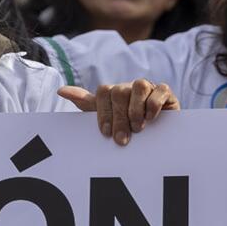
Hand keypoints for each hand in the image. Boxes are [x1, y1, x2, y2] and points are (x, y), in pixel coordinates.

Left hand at [58, 78, 177, 145]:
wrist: (157, 134)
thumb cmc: (128, 126)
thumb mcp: (106, 116)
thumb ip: (86, 103)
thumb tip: (61, 90)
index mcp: (114, 92)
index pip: (103, 92)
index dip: (103, 112)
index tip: (106, 133)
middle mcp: (129, 87)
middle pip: (120, 91)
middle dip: (119, 117)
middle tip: (122, 139)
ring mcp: (148, 87)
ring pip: (139, 86)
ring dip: (136, 110)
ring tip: (138, 128)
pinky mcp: (165, 92)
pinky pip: (160, 90)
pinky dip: (154, 104)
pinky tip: (151, 118)